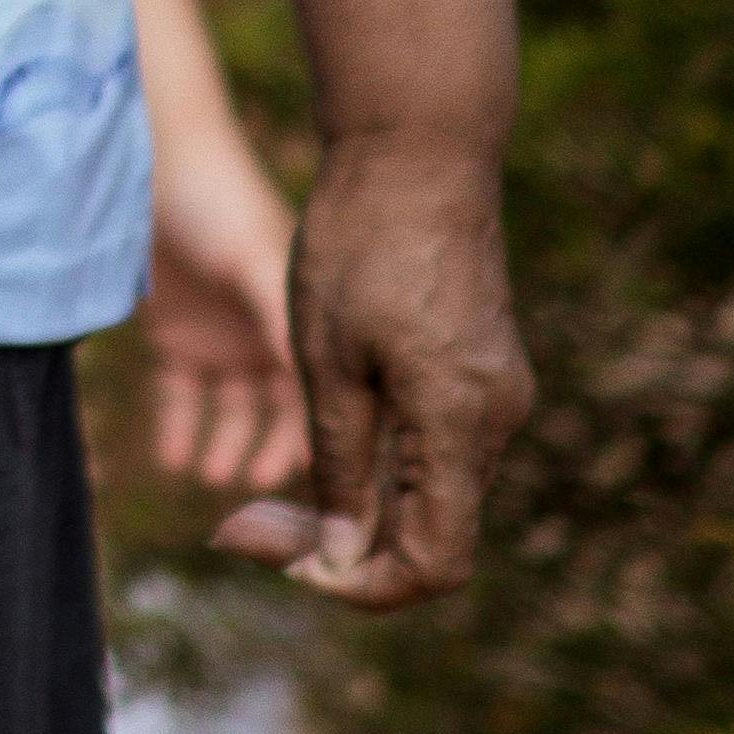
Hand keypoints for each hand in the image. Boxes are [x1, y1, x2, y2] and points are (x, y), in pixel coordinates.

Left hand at [145, 111, 313, 497]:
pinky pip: (181, 396)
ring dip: (227, 449)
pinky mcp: (179, 334)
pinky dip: (177, 429)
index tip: (325, 498)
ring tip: (212, 476)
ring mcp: (228, 339)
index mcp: (312, 327)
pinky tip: (171, 461)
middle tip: (258, 490)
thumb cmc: (223, 204)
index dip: (332, 452)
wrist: (156, 152)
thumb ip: (288, 341)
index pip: (334, 409)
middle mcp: (275, 341)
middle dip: (276, 457)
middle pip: (286, 420)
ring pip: (235, 415)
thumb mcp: (264, 272)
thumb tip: (322, 425)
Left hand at [215, 123, 527, 605]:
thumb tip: (336, 558)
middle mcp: (495, 424)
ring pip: (427, 495)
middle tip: (238, 527)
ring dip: (351, 511)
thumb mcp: (326, 357)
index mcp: (462, 426)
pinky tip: (311, 448)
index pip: (434, 564)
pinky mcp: (477, 371)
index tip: (275, 560)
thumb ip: (340, 462)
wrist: (415, 148)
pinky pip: (432, 450)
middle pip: (428, 537)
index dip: (357, 584)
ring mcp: (493, 396)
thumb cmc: (359, 241)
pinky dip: (375, 468)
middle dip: (334, 550)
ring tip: (258, 495)